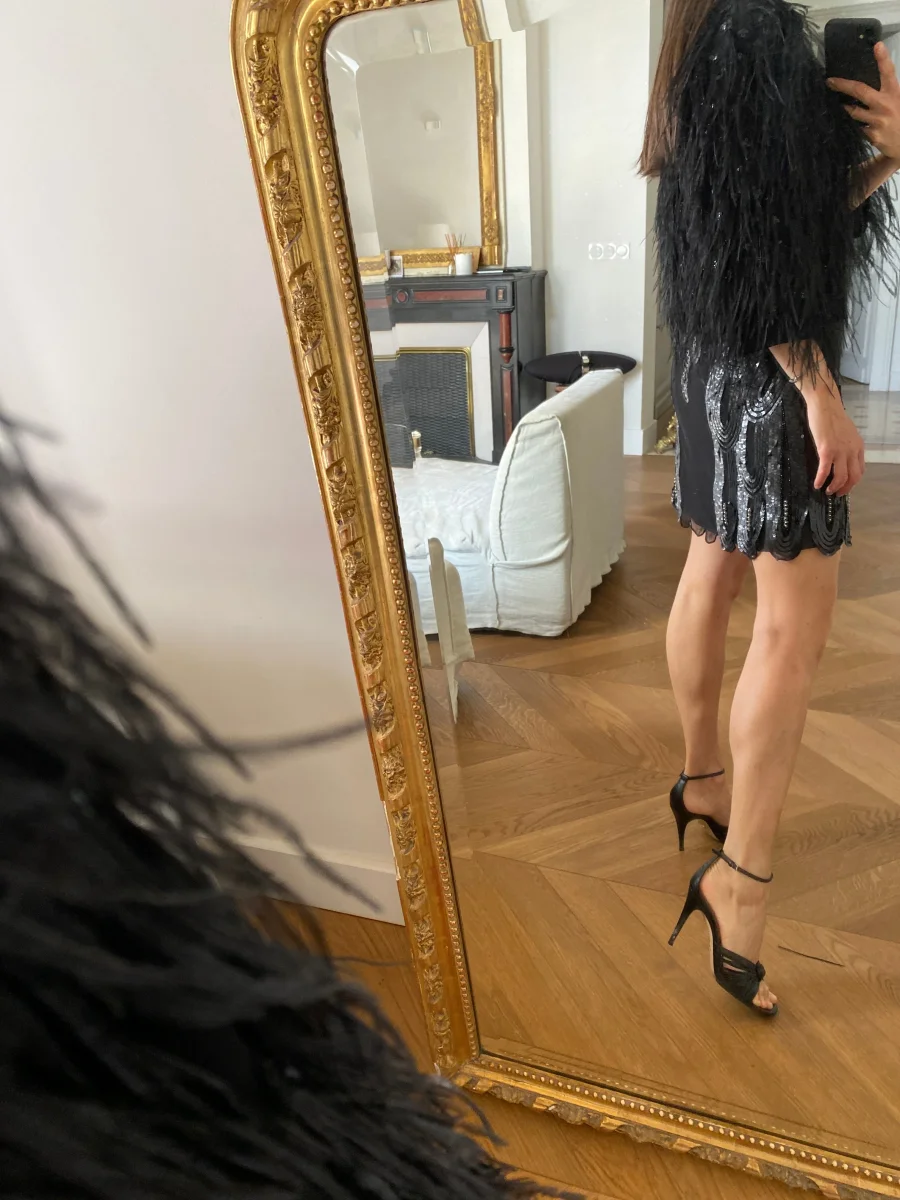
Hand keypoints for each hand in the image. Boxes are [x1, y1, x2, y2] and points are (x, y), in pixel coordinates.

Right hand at [805, 395, 864, 496]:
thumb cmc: (833, 417)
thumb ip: (848, 446)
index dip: (853, 482)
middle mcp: (852, 450)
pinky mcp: (826, 450)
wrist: (825, 405)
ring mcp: (840, 451)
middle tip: (836, 494)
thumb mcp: (847, 433)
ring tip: (827, 491)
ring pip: (841, 477)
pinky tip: (816, 484)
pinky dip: (820, 480)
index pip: (860, 470)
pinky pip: (825, 470)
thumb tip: (842, 458)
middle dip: (845, 489)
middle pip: (853, 477)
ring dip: (834, 487)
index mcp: (858, 446)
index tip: (845, 486)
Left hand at [828, 43, 899, 158]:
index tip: (877, 46)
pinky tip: (850, 125)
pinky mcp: (872, 136)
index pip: (889, 72)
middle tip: (830, 81)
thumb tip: (867, 87)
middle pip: (860, 91)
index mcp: (895, 93)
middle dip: (843, 85)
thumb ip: (888, 91)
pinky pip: (857, 128)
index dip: (883, 59)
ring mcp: (878, 121)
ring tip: (839, 104)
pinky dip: (854, 125)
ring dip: (845, 108)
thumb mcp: (899, 100)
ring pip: (854, 112)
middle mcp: (885, 105)